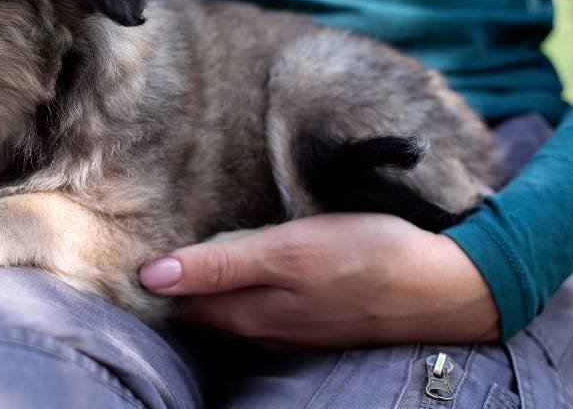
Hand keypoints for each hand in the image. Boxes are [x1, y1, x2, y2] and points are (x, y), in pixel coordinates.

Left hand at [138, 213, 499, 347]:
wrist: (444, 286)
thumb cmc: (364, 257)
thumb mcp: (288, 251)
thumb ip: (219, 264)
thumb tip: (152, 276)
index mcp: (249, 310)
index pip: (179, 299)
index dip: (154, 274)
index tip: (128, 245)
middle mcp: (263, 327)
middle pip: (200, 309)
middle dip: (172, 283)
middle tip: (145, 244)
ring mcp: (290, 328)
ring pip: (229, 311)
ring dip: (204, 287)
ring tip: (180, 255)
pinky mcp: (314, 319)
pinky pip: (260, 309)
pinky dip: (239, 291)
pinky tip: (238, 270)